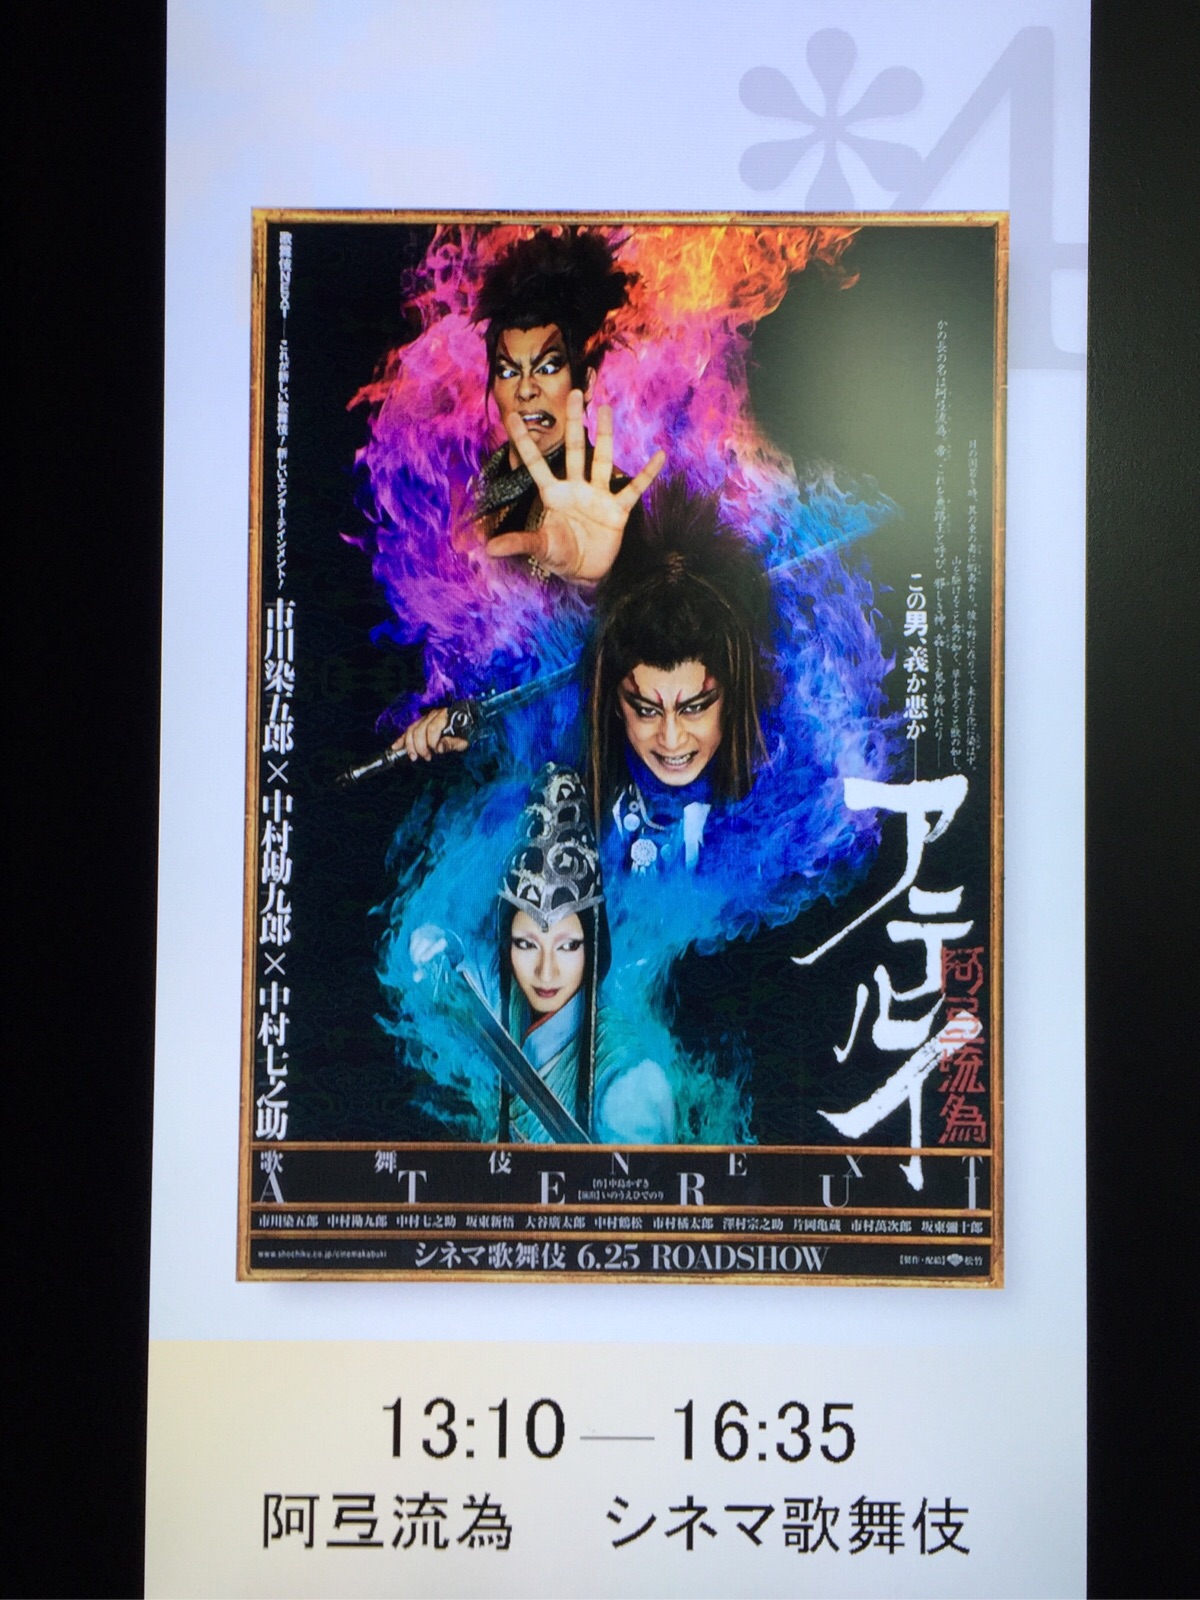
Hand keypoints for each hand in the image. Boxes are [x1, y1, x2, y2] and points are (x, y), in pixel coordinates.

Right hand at [390, 706, 468, 761]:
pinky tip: (395, 746)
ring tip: (413, 756)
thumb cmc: (466, 733)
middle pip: (419, 730)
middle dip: (420, 746)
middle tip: (426, 757)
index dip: (431, 742)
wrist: (468, 724)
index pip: (432, 729)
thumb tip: (438, 748)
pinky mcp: (421, 722)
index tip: (435, 752)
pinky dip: (402, 739)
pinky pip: (408, 730)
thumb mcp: (464, 740)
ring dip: (409, 744)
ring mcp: (426, 717)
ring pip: (411, 729)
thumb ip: (452, 743)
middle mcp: (433, 714)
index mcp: (445, 716)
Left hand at [487, 390, 664, 583]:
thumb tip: (489, 550)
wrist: (585, 571)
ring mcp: (598, 496)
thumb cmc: (559, 554)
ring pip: (601, 460)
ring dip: (605, 436)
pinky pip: (634, 489)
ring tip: (605, 410)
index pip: (535, 463)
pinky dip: (647, 475)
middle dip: (573, 423)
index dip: (523, 441)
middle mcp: (575, 488)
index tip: (512, 416)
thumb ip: (518, 544)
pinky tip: (659, 456)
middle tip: (574, 394)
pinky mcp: (617, 510)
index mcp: (553, 494)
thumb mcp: (539, 548)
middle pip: (574, 449)